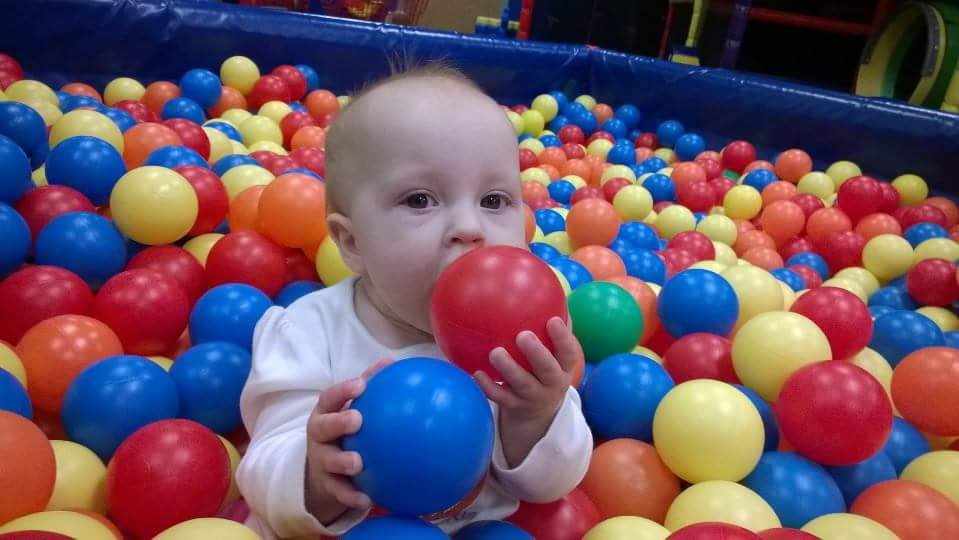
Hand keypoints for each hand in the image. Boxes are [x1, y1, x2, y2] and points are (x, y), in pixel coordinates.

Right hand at [305, 360, 390, 523]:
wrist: (323, 467)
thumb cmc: (344, 428)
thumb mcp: (351, 407)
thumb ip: (369, 385)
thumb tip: (392, 362)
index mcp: (325, 413)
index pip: (330, 397)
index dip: (344, 390)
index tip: (361, 384)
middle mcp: (319, 436)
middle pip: (322, 427)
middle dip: (337, 422)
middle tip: (357, 420)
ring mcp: (321, 460)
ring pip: (328, 461)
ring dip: (342, 461)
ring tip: (358, 463)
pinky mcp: (327, 485)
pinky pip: (339, 492)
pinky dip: (352, 496)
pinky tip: (368, 499)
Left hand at [474, 317, 581, 465]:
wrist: (540, 411)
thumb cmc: (547, 368)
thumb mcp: (556, 353)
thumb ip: (554, 325)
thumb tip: (548, 288)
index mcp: (564, 367)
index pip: (569, 353)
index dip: (563, 338)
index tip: (552, 320)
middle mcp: (553, 384)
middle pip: (548, 370)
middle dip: (537, 354)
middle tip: (522, 336)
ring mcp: (534, 397)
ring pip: (523, 385)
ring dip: (509, 369)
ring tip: (495, 352)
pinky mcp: (516, 407)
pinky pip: (501, 398)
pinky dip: (488, 387)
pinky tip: (476, 373)